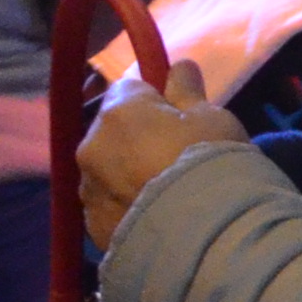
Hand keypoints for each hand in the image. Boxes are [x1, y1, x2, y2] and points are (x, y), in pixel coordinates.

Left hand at [80, 66, 250, 241]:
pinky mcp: (92, 227)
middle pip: (113, 130)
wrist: (202, 236)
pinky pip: (108, 205)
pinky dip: (126, 205)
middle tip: (175, 156)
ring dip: (127, 172)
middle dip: (136, 137)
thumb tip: (178, 65)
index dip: (156, 99)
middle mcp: (91, 147)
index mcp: (119, 112)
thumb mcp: (213, 117)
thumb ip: (187, 90)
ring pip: (107, 169)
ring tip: (166, 193)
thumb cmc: (209, 162)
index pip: (130, 88)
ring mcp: (88, 190)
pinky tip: (155, 216)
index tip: (181, 116)